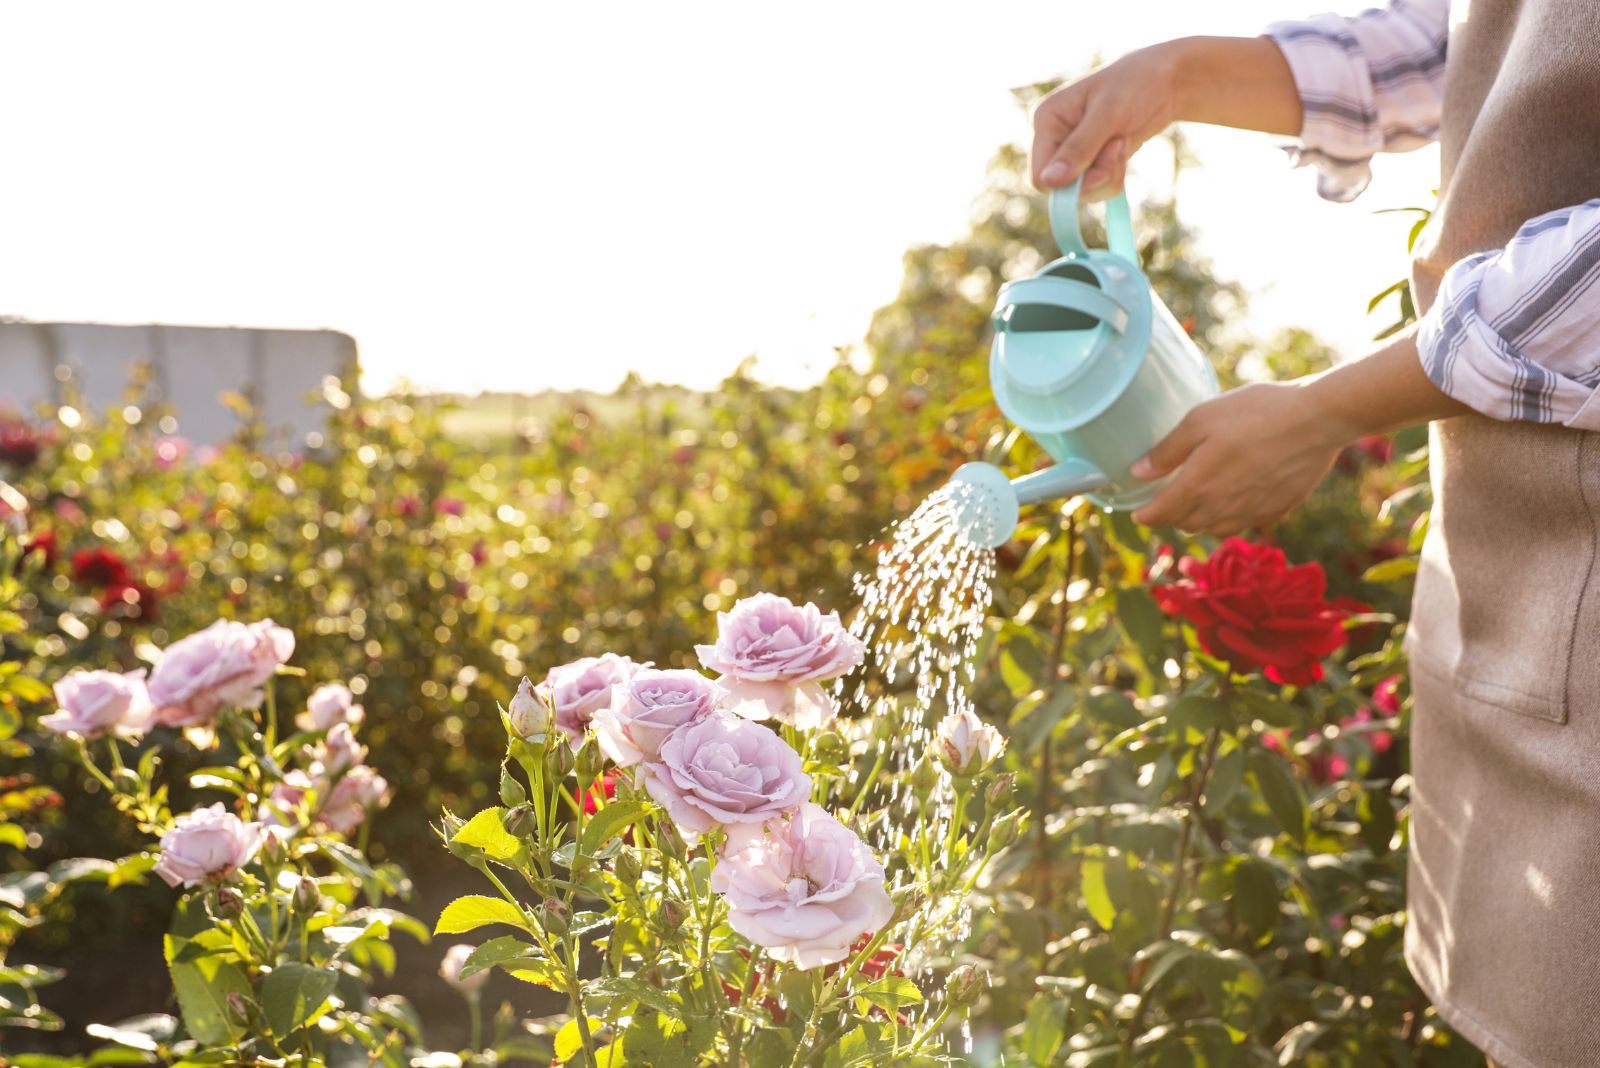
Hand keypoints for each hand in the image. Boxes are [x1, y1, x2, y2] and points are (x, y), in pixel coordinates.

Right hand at [1031, 43, 1181, 196]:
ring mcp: (1073, 152)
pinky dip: (1115, 174)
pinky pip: (1098, 187)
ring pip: (1082, 191)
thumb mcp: (1108, 114)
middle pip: (1062, 189)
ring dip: (1109, 174)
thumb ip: (1079, 149)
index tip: (1101, 172)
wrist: (1166, 81)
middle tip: (1119, 148)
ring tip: (1123, 141)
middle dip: (1095, 176)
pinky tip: (1124, 147)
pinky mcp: (1092, 161)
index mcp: (1047, 120)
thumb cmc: (1136, 84)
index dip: (1067, 184)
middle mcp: (1055, 139)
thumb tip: (1048, 181)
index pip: (1040, 175)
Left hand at [1128, 382, 1354, 534]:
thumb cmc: (1256, 412)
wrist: (1318, 420)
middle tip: (1166, 501)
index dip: (1146, 515)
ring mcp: (1252, 514)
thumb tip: (1138, 473)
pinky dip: (1231, 518)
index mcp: (1198, 487)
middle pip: (1187, 523)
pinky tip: (1234, 501)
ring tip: (1196, 504)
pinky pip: (1244, 524)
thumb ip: (1168, 450)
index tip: (1138, 513)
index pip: (1162, 514)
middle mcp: (1222, 509)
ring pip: (1215, 529)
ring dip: (1200, 520)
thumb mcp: (1201, 420)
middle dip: (1172, 516)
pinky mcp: (1277, 510)